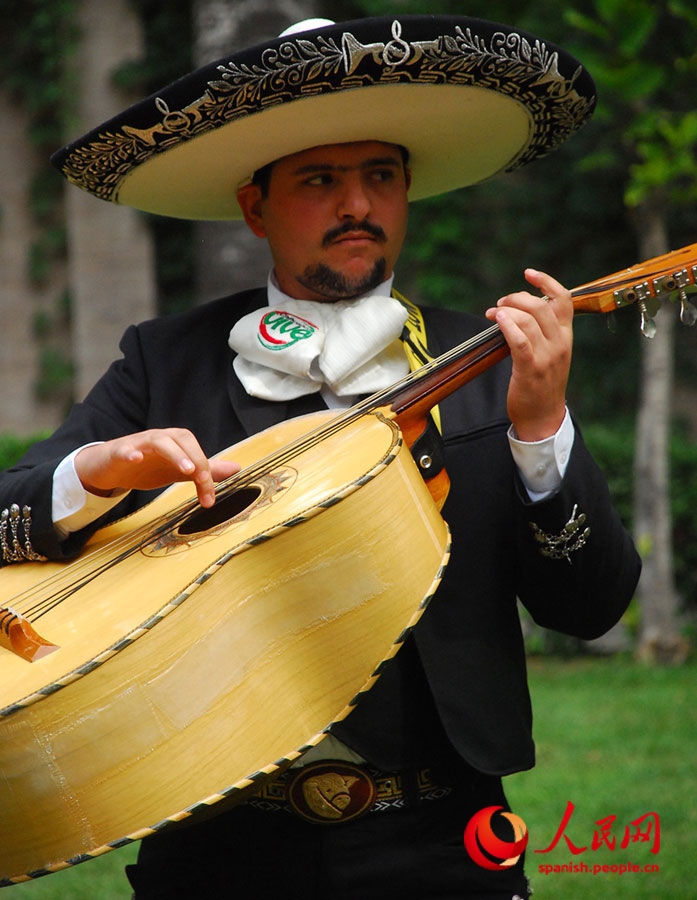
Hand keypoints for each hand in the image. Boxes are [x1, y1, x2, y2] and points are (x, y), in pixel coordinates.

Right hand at [75, 429, 240, 507]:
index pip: (197, 453)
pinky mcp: (118, 452)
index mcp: (176, 444)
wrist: (110, 468)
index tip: (209, 498)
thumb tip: (236, 468)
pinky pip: (125, 449)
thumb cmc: (147, 466)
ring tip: (186, 468)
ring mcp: (138, 444)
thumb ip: (206, 470)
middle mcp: (159, 439)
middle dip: (195, 458)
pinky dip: (131, 452)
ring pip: (158, 440)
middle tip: (201, 479)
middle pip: (181, 439)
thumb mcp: (179, 470)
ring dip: (174, 453)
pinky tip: (136, 459)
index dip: (206, 473)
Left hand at [485, 269, 572, 441]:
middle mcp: (560, 343)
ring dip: (507, 311)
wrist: (543, 417)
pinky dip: (507, 326)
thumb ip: (542, 331)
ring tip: (493, 313)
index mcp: (566, 336)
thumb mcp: (550, 353)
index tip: (528, 273)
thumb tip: (520, 309)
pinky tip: (497, 319)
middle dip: (516, 298)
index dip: (546, 281)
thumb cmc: (542, 383)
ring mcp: (547, 357)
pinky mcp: (530, 369)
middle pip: (540, 306)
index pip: (563, 300)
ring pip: (528, 320)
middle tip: (500, 303)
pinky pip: (519, 341)